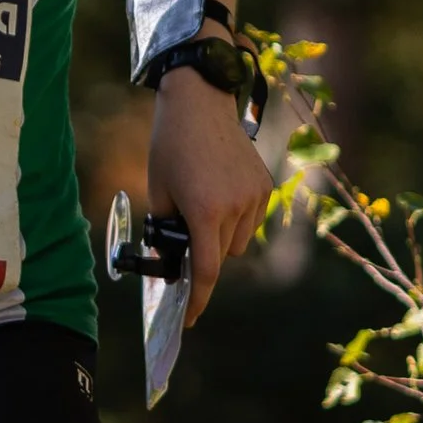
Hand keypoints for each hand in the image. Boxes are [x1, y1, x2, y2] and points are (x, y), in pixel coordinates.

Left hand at [146, 65, 271, 323]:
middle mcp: (235, 207)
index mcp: (205, 211)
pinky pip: (250, 220)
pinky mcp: (264, 185)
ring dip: (220, 237)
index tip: (188, 319)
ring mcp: (255, 196)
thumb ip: (166, 230)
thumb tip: (172, 262)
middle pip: (220, 256)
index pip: (204, 271)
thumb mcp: (158, 192)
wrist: (200, 103)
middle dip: (202, 254)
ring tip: (201, 203)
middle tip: (183, 235)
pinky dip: (235, 219)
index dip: (195, 299)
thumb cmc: (170, 146)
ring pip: (237, 241)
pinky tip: (218, 191)